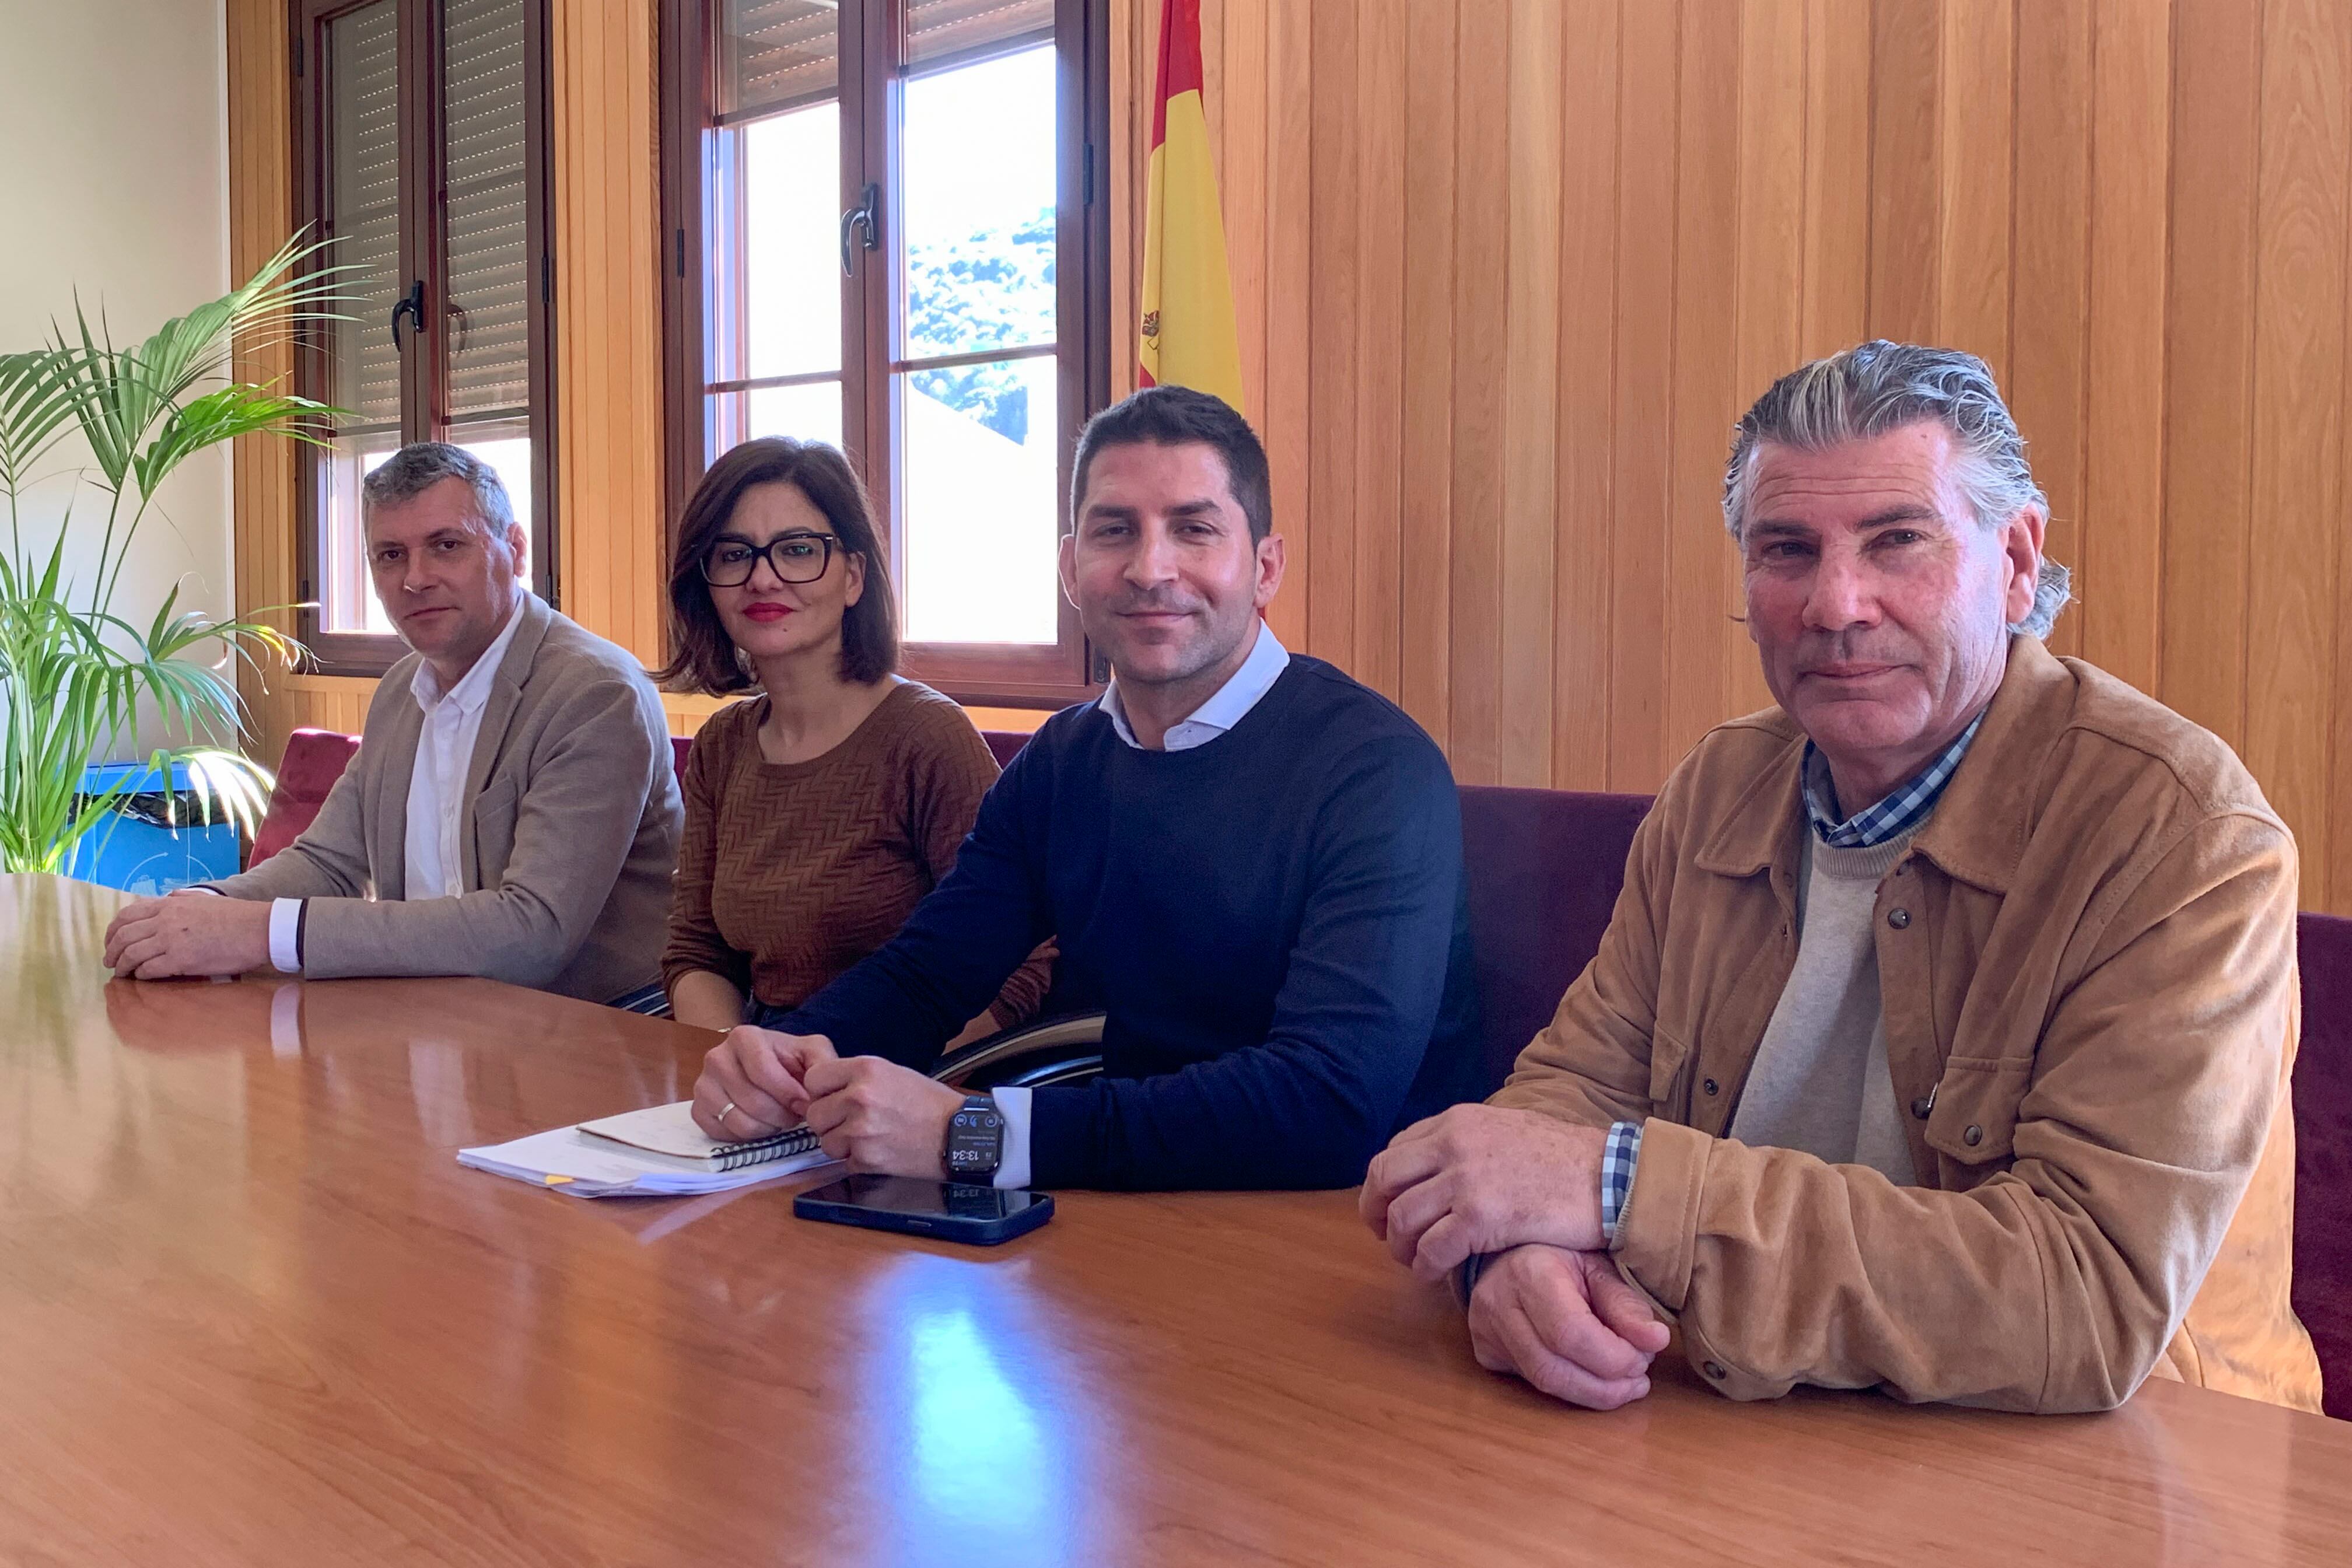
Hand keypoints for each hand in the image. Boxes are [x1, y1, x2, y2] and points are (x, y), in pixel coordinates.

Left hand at [102, 891, 271, 979]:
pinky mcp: (181, 960)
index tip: (110, 942)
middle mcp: (165, 920)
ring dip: (123, 966)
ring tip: (122, 974)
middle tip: (110, 962)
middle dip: (111, 951)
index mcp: (170, 904)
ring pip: (132, 954)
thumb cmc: (237, 916)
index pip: (126, 915)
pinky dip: (141, 975)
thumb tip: (170, 897)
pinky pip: (149, 969)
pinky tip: (141, 978)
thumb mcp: (204, 899)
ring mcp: (172, 940)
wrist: (259, 929)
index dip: (112, 931)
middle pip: (123, 936)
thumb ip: (182, 898)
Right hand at [692, 1027, 835, 1139]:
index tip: (804, 1104)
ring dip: (766, 1127)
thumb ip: (823, 1065)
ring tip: (779, 1118)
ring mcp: (704, 1084)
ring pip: (737, 1120)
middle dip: (781, 1115)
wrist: (769, 1068)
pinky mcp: (698, 1109)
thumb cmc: (791, 1060)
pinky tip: (759, 1124)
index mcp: (743, 1037)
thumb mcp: (814, 1052)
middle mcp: (716, 1057)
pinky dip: (745, 1136)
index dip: (787, 1094)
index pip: (762, 1071)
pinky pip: (721, 1133)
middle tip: (794, 1115)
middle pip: (751, 1100)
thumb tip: (813, 1093)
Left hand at [801, 1056, 966, 1176]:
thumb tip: (825, 1088)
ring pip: (825, 1141)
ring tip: (867, 1136)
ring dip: (840, 1142)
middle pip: (814, 1114)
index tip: (831, 1096)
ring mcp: (860, 1131)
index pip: (814, 1079)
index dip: (821, 1090)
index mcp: (866, 1070)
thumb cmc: (929, 1103)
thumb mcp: (893, 1072)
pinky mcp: (866, 1160)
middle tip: (850, 1120)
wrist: (958, 1135)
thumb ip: (856, 1077)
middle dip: (828, 1120)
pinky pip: (843, 1161)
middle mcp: (859, 1098)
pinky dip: (856, 1159)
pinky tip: (878, 1150)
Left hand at [1359, 1103, 1608, 1279]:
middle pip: (1383, 1179)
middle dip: (1375, 1213)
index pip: (1396, 1150)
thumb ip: (1472, 1143)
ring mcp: (1464, 1178)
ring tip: (1416, 1261)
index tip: (1389, 1207)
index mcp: (1459, 1121)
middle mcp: (1453, 1143)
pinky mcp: (1479, 1216)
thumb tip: (1442, 1166)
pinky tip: (1435, 1275)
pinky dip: (1425, 1267)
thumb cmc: (1568, 1160)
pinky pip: (1431, 1248)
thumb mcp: (1509, 1130)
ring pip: (1401, 1218)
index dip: (1384, 1185)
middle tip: (1387, 1237)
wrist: (1611, 1177)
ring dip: (1401, 1246)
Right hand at [1468, 1244, 1669, 1410]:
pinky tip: (1593, 1376)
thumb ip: (1625, 1304)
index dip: (1613, 1358)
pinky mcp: (1486, 1352)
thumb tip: (1656, 1341)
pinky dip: (1571, 1387)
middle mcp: (1497, 1302)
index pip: (1570, 1334)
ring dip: (1592, 1393)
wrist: (1512, 1251)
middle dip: (1606, 1386)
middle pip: (1553, 1369)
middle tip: (1639, 1378)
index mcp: (1528, 1271)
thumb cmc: (1564, 1255)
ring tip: (1624, 1384)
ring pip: (1542, 1383)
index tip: (1645, 1359)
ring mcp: (1485, 1330)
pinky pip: (1532, 1383)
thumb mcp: (1599, 1266)